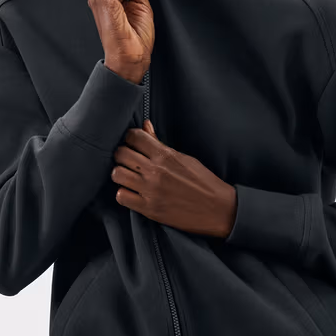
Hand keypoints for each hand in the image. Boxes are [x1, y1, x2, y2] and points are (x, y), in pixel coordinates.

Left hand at [111, 120, 237, 238]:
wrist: (218, 209)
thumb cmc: (204, 181)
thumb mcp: (184, 158)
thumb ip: (161, 144)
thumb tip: (146, 125)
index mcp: (165, 155)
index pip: (134, 136)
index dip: (130, 138)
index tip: (133, 144)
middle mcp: (155, 171)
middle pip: (121, 154)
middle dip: (122, 155)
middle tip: (129, 161)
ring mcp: (150, 190)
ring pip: (117, 174)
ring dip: (121, 174)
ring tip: (129, 177)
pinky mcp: (149, 209)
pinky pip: (121, 197)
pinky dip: (124, 194)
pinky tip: (132, 193)